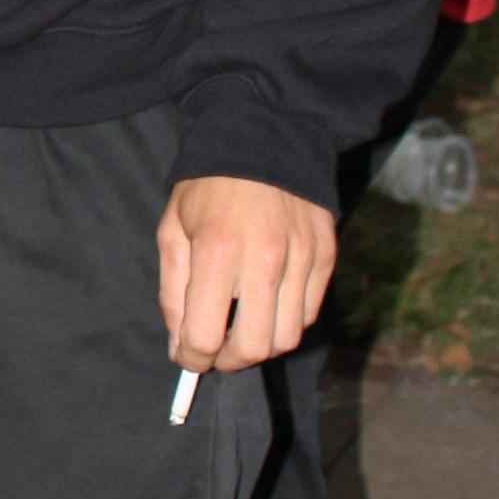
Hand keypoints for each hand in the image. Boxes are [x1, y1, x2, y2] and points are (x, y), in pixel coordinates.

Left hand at [158, 176, 335, 373]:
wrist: (261, 137)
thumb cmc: (207, 187)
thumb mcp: (172, 230)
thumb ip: (173, 292)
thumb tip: (181, 344)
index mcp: (217, 252)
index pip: (205, 336)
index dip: (191, 359)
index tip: (187, 358)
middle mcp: (265, 260)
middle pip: (254, 348)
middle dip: (228, 362)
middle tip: (216, 353)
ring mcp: (302, 258)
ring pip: (287, 337)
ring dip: (260, 346)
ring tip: (242, 331)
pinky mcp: (326, 254)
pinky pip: (308, 313)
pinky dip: (286, 323)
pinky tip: (268, 307)